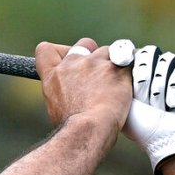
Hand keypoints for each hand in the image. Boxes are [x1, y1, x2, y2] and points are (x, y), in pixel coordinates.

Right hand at [35, 38, 132, 153]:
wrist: (88, 130)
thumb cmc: (73, 129)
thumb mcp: (56, 109)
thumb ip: (63, 92)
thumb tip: (71, 94)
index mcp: (53, 75)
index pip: (46, 50)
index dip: (59, 52)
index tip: (67, 58)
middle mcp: (72, 64)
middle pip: (84, 44)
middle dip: (92, 53)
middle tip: (98, 74)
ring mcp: (95, 63)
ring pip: (107, 52)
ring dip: (111, 65)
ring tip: (114, 87)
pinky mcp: (116, 68)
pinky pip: (127, 61)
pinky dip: (127, 72)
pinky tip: (126, 86)